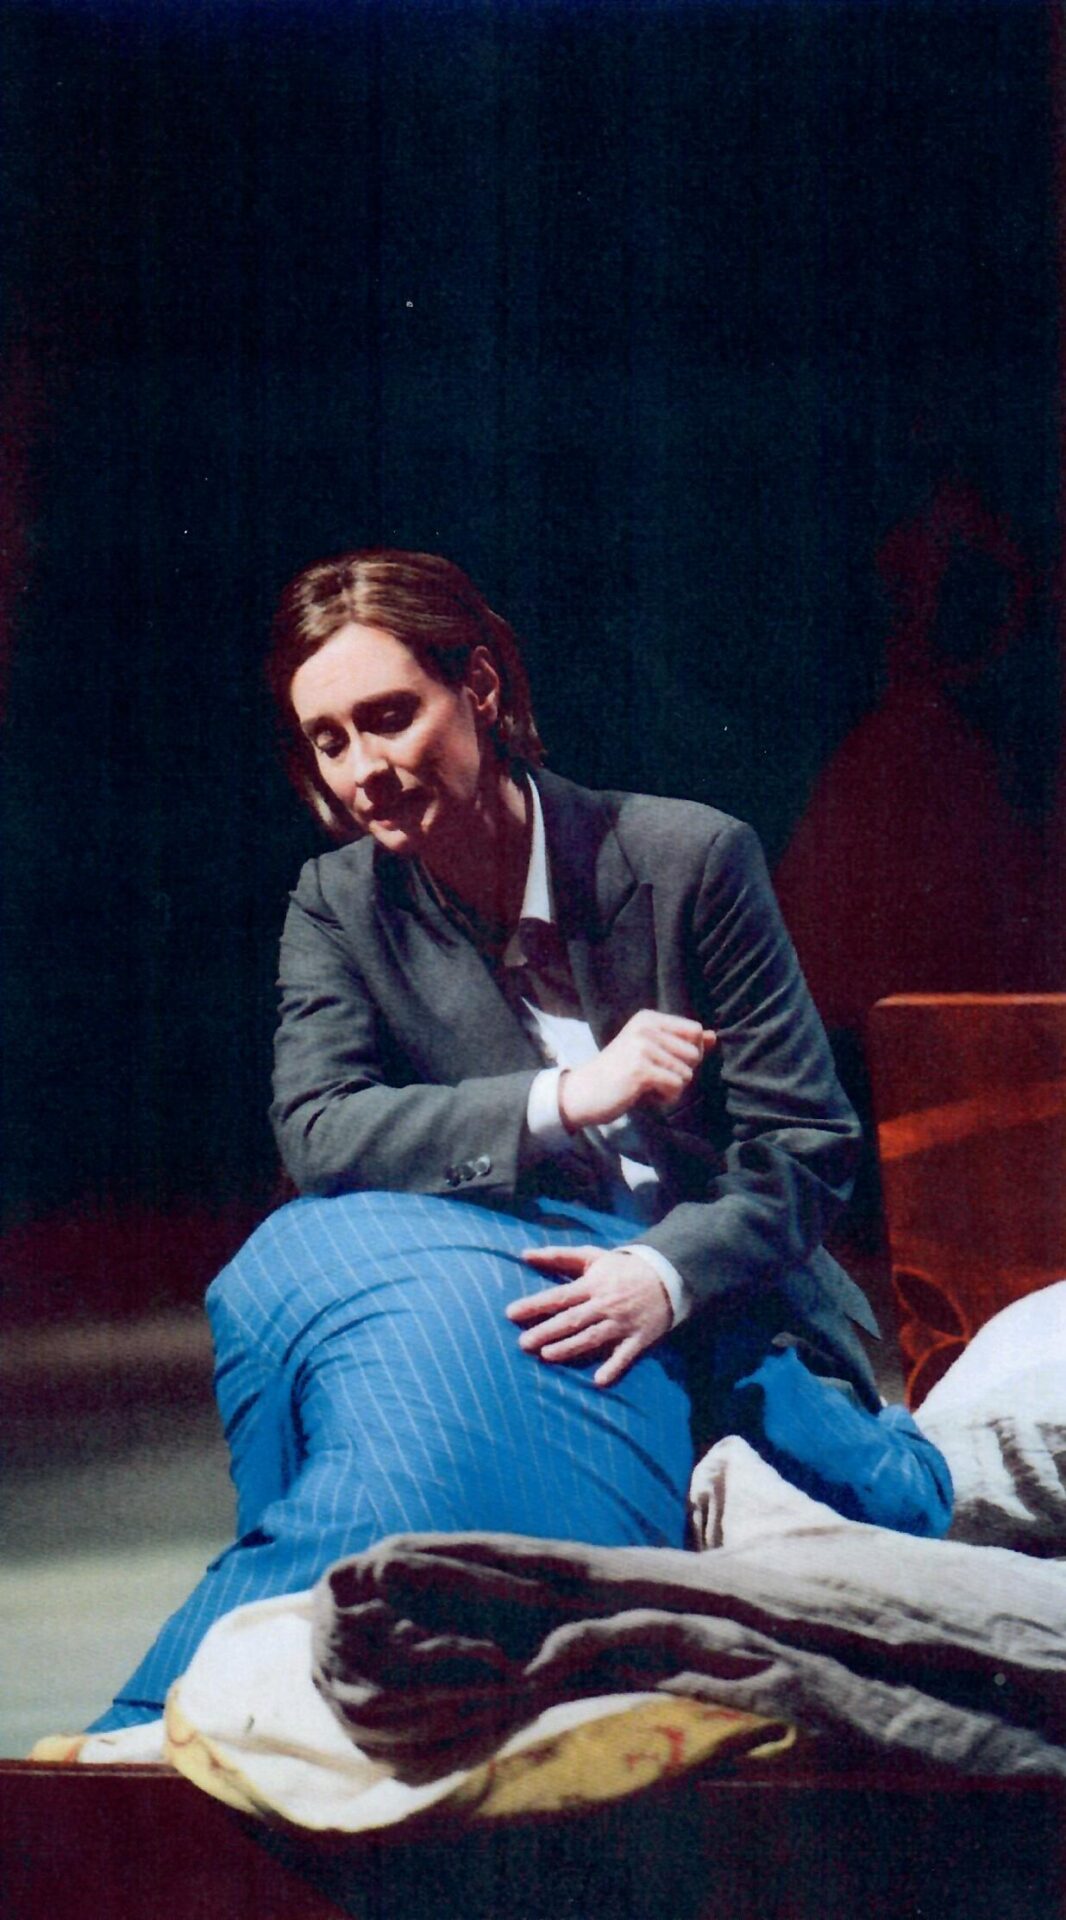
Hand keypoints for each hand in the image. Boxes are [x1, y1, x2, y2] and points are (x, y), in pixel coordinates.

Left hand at [506, 1245, 672, 1386]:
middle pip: (572, 1319)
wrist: (667, 1276)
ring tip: (547, 1356)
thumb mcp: (592, 1256)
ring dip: (570, 1347)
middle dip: (546, 1331)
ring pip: (592, 1337)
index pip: (559, 1296)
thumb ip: (558, 1256)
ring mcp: (622, 1323)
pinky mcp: (638, 1339)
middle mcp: (605, 1305)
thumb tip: (524, 1254)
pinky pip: (625, 1355)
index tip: (511, 1313)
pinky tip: (599, 1380)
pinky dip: (614, 1367)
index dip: (535, 1305)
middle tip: (523, 1343)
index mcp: (592, 1285)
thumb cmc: (622, 1268)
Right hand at [557, 1011, 715, 1131]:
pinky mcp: (640, 1069)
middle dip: (680, 1073)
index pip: (695, 1031)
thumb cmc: (620, 1074)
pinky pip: (676, 1086)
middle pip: (695, 1054)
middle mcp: (646, 1027)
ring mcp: (642, 1047)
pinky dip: (665, 1098)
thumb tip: (714, 1036)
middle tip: (651, 1077)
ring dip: (670, 1089)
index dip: (689, 1054)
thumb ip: (683, 1044)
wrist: (584, 1092)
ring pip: (687, 1073)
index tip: (663, 1063)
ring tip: (644, 1087)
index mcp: (648, 1018)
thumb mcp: (652, 1053)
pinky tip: (643, 1095)